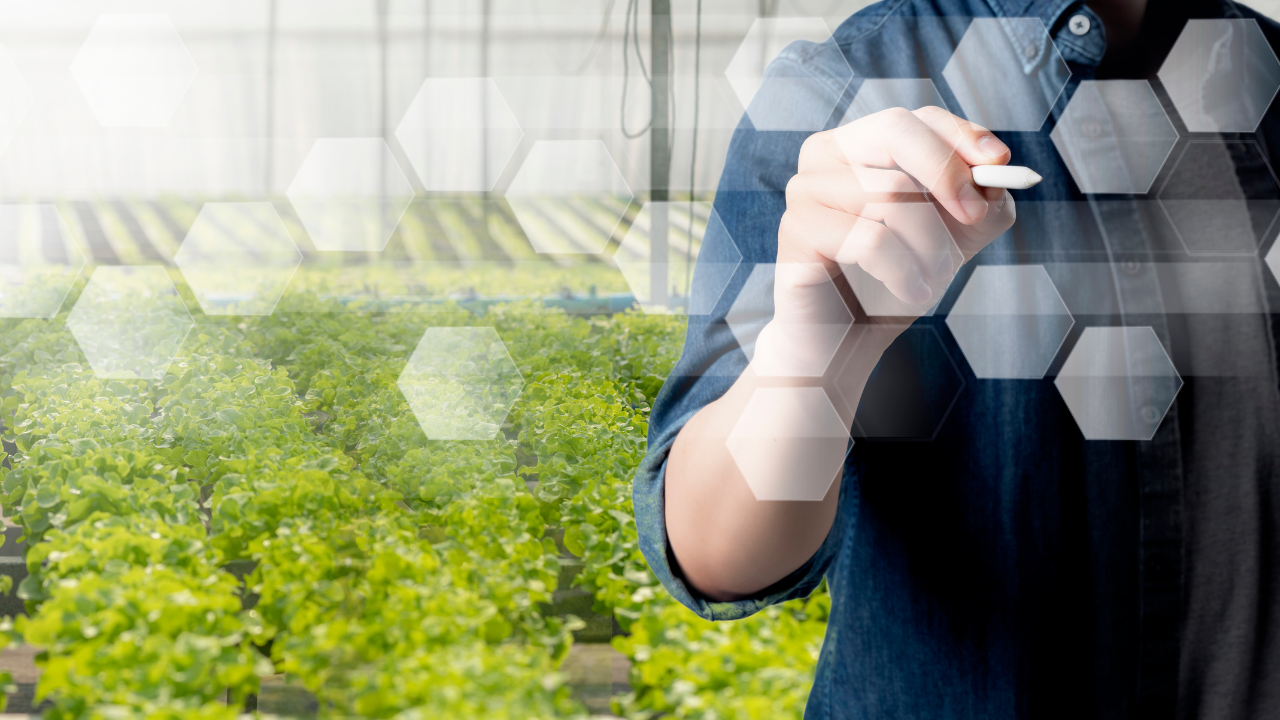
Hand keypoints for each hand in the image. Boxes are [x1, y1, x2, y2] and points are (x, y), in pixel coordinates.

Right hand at [754, 106, 1017, 376]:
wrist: (847, 339)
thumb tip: (996, 176)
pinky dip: (903, 270)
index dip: (960, 137)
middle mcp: (824, 156)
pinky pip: (870, 238)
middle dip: (947, 174)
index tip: (998, 164)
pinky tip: (908, 291)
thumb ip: (983, 200)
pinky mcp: (797, 231)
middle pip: (896, 131)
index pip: (917, 119)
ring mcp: (805, 190)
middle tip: (974, 216)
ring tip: (932, 279)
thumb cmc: (893, 278)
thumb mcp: (953, 235)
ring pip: (889, 193)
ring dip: (929, 244)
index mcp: (860, 144)